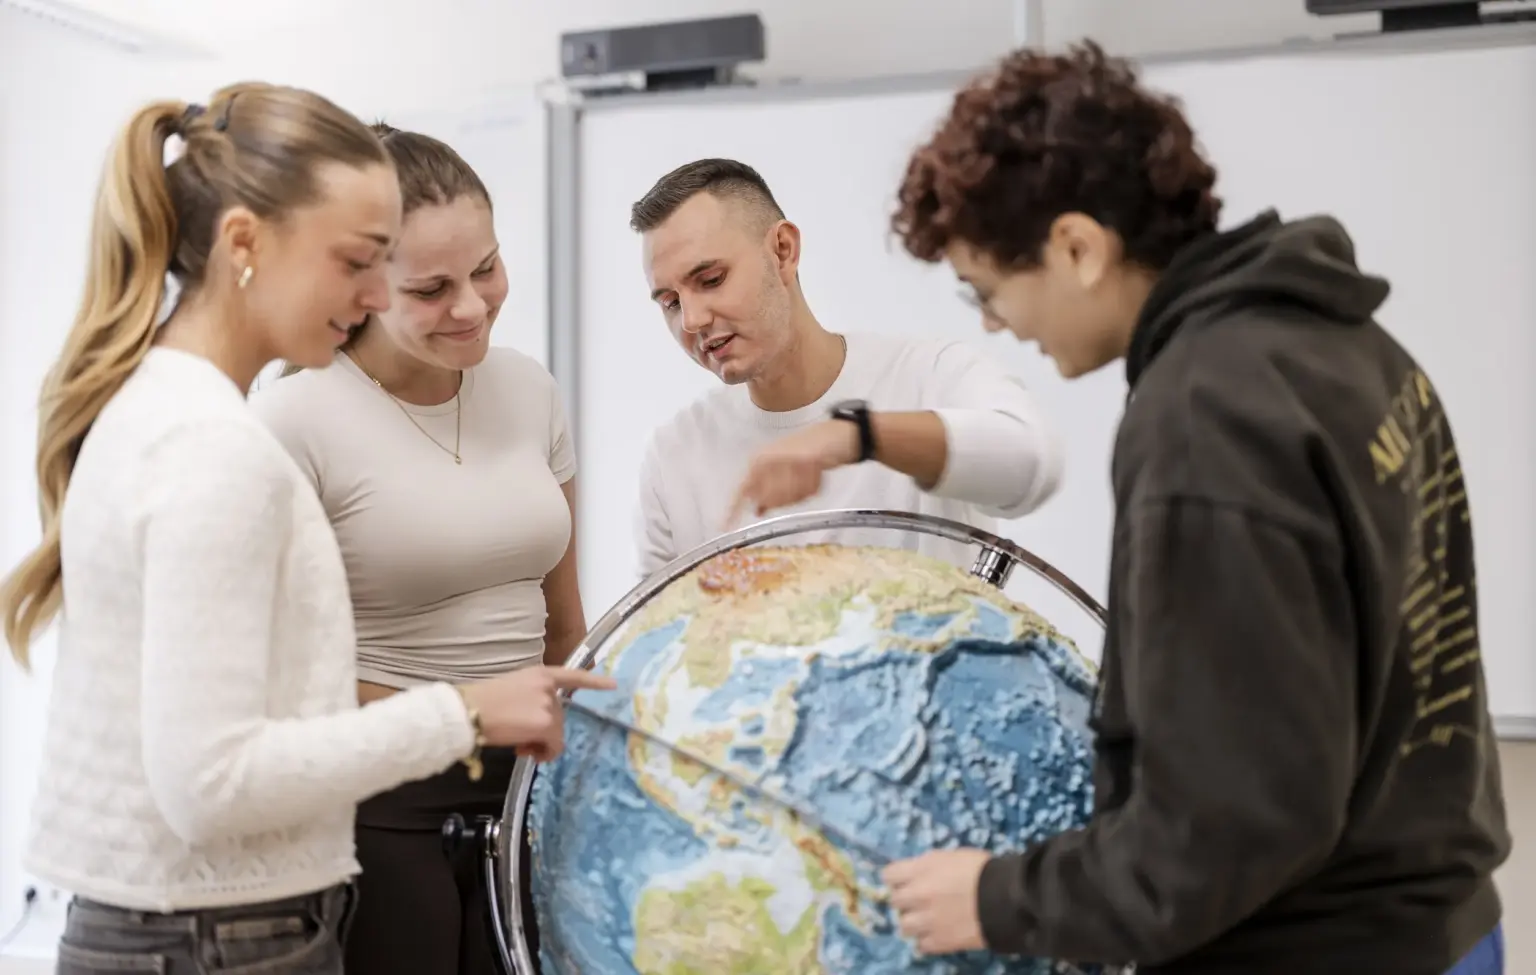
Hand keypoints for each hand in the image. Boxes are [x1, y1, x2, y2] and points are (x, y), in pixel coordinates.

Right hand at [458, 667, 615, 761]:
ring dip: (541, 744)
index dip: (594, 681)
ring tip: (519, 746)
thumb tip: (536, 726)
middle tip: (521, 741)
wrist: (467, 712)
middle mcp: (548, 688)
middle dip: (543, 731)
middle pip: (559, 716)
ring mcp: (549, 705)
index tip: (614, 685)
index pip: (572, 675)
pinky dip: (544, 753)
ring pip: (556, 733)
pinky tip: (526, 752)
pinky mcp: (546, 724)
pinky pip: (554, 746)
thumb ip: (530, 699)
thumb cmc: (480, 703)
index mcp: (539, 674)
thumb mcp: (511, 690)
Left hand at [725, 420, 859, 526]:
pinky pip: (808, 492)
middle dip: (780, 502)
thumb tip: (757, 510)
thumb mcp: (778, 469)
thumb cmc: (801, 453)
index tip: (725, 525)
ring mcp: (788, 459)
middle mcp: (769, 459)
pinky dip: (813, 489)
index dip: (734, 508)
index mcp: (758, 461)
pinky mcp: (809, 461)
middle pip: (769, 499)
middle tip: (792, 491)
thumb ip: (766, 488)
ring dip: (799, 494)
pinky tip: (814, 476)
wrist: (828, 436)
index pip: (743, 488)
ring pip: (789, 497)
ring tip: (805, 480)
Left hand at [883, 849, 990, 954]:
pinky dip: (927, 940)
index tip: (906, 880)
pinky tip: (938, 933)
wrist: (1003, 897)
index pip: (888, 875)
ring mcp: (926, 921)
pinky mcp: (939, 942)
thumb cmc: (981, 869)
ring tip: (928, 920)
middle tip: (920, 900)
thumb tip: (919, 872)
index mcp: (919, 870)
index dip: (897, 878)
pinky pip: (921, 945)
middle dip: (906, 900)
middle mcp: (917, 896)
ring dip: (914, 922)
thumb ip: (929, 865)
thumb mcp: (951, 855)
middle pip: (895, 901)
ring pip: (904, 926)